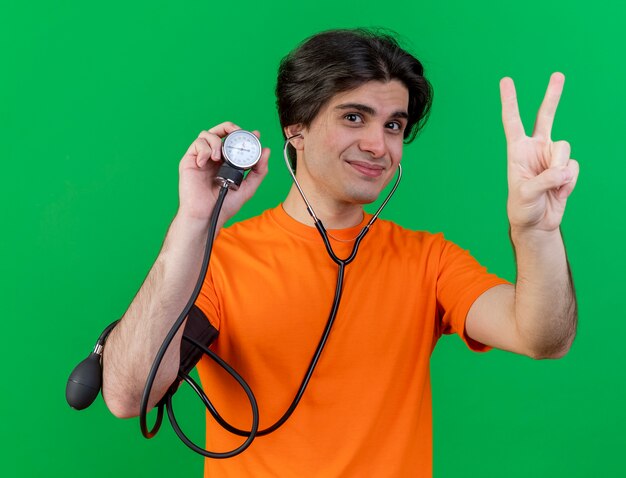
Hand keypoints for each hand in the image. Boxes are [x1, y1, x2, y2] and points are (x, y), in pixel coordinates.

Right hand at [177, 121, 269, 223]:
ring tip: (219, 157)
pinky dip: (204, 149)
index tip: (256, 134)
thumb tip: (266, 151)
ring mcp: (203, 158)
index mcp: (227, 162)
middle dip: (231, 127)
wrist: (207, 215)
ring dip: (216, 141)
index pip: (235, 141)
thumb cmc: (224, 205)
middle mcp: (215, 158)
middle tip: (238, 133)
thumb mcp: (248, 188)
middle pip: (221, 131)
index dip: (244, 134)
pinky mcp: (190, 160)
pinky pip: (197, 144)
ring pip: (207, 134)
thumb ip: (259, 171)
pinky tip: (206, 163)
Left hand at [500, 73, 578, 233]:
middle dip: (552, 96)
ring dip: (560, 169)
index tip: (506, 80)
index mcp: (517, 151)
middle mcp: (535, 149)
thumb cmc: (522, 208)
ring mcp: (552, 158)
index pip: (512, 122)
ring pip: (565, 149)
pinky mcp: (566, 169)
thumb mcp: (526, 194)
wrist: (537, 224)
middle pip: (545, 117)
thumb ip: (544, 179)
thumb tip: (563, 170)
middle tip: (558, 74)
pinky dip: (569, 182)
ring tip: (551, 186)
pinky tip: (560, 192)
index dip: (510, 101)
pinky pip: (574, 167)